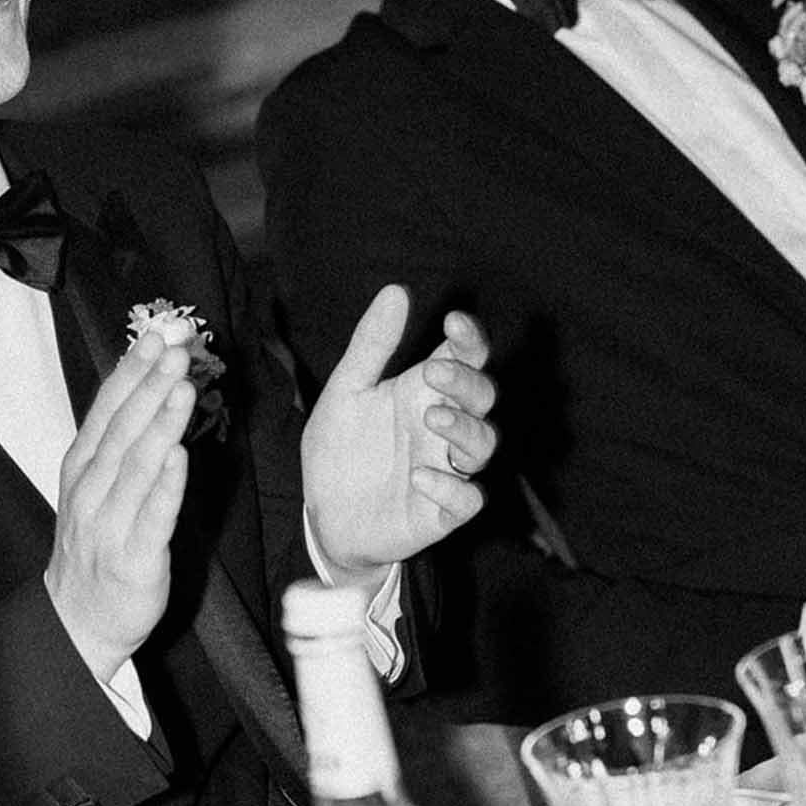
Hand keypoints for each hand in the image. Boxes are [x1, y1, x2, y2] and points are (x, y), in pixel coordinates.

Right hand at [44, 330, 194, 680]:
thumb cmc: (95, 546)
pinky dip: (165, 486)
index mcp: (82, 468)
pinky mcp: (134, 559)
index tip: (153, 338)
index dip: (130, 372)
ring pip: (136, 467)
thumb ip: (122, 440)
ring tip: (181, 388)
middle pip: (122, 430)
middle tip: (175, 350)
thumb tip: (151, 385)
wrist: (77, 622)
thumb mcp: (96, 485)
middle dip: (149, 387)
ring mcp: (109, 526)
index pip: (106, 410)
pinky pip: (152, 518)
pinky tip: (179, 457)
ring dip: (160, 425)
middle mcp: (92, 491)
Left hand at [301, 286, 496, 581]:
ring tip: (431, 416)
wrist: (322, 516)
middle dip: (468, 381)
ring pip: (484, 445)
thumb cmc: (341, 449)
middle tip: (434, 372)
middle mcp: (442, 427)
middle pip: (482, 396)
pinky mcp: (441, 513)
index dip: (470, 338)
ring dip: (465, 428)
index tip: (454, 322)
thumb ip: (372, 344)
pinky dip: (452, 488)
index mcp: (424, 391)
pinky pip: (467, 501)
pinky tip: (420, 477)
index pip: (466, 357)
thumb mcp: (346, 390)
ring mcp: (446, 469)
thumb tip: (397, 290)